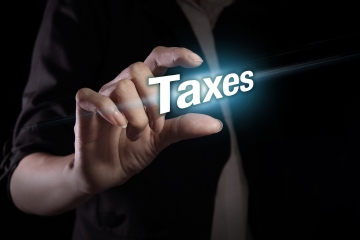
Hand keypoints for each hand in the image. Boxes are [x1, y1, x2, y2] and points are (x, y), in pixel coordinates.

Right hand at [74, 47, 222, 193]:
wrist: (107, 173)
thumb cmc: (133, 150)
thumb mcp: (162, 139)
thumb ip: (184, 127)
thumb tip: (216, 124)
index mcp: (143, 89)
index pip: (157, 58)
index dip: (175, 54)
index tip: (197, 61)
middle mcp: (123, 87)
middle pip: (138, 69)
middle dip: (154, 99)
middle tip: (157, 126)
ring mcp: (103, 97)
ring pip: (121, 86)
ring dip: (136, 114)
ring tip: (137, 133)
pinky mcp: (85, 112)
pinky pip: (90, 96)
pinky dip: (107, 108)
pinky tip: (119, 124)